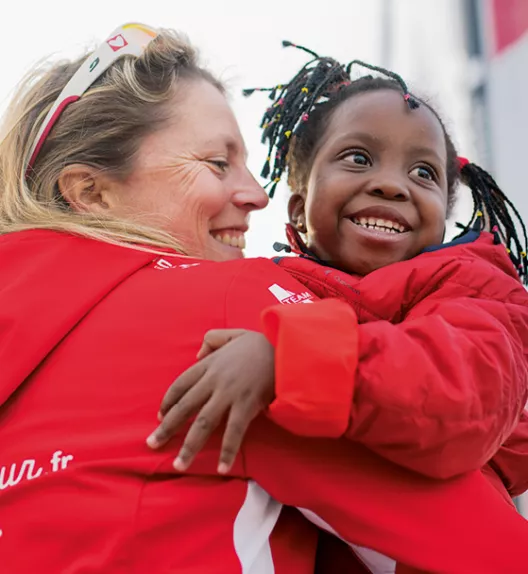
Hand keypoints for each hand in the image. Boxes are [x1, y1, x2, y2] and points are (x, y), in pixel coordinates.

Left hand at [146, 329, 274, 473]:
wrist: (285, 349)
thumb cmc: (261, 343)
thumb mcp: (233, 334)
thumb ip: (213, 340)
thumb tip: (198, 354)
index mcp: (209, 364)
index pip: (180, 385)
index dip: (168, 402)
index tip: (160, 416)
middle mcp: (214, 380)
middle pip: (185, 407)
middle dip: (167, 427)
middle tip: (152, 444)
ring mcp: (229, 394)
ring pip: (203, 423)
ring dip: (189, 446)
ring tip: (178, 464)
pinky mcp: (246, 405)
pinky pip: (233, 432)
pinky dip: (227, 451)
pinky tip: (221, 468)